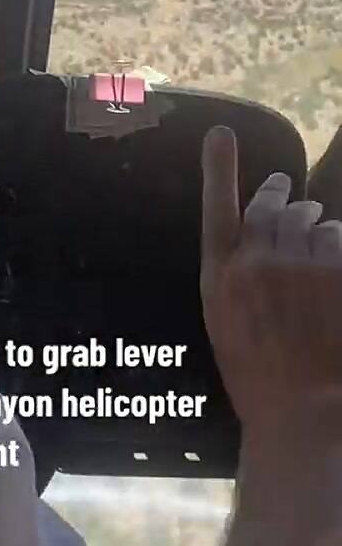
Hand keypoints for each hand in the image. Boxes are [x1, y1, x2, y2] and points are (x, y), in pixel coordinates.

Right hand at [201, 125, 341, 438]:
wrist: (301, 412)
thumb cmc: (260, 378)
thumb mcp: (227, 324)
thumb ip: (239, 278)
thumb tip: (261, 243)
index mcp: (220, 277)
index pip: (216, 209)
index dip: (219, 168)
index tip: (220, 133)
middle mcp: (255, 262)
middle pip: (272, 209)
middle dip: (283, 197)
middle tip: (291, 194)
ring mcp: (297, 266)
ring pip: (311, 221)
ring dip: (316, 224)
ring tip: (318, 233)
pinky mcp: (334, 272)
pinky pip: (339, 239)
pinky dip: (338, 245)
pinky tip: (334, 258)